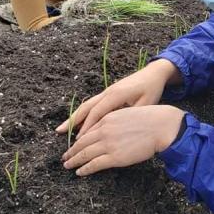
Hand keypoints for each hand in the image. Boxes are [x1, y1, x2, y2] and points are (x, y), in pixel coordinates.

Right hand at [56, 59, 181, 137]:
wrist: (154, 73)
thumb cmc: (151, 89)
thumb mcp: (146, 103)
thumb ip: (132, 115)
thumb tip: (120, 130)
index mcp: (116, 94)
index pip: (97, 112)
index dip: (87, 126)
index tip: (78, 140)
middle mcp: (108, 91)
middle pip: (86, 107)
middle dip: (72, 120)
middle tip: (59, 132)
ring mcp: (107, 91)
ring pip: (87, 104)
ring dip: (75, 117)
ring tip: (62, 128)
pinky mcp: (109, 92)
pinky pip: (93, 104)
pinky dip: (84, 113)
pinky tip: (79, 123)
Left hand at [62, 105, 184, 175]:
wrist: (161, 126)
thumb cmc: (151, 120)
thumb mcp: (128, 114)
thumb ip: (116, 121)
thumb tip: (110, 130)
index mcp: (108, 118)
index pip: (88, 130)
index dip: (79, 138)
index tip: (74, 144)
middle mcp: (104, 130)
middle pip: (82, 142)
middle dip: (71, 150)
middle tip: (65, 157)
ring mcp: (108, 144)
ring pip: (84, 154)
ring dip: (74, 160)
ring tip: (68, 165)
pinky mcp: (114, 157)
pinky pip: (94, 164)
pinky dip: (85, 169)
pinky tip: (80, 172)